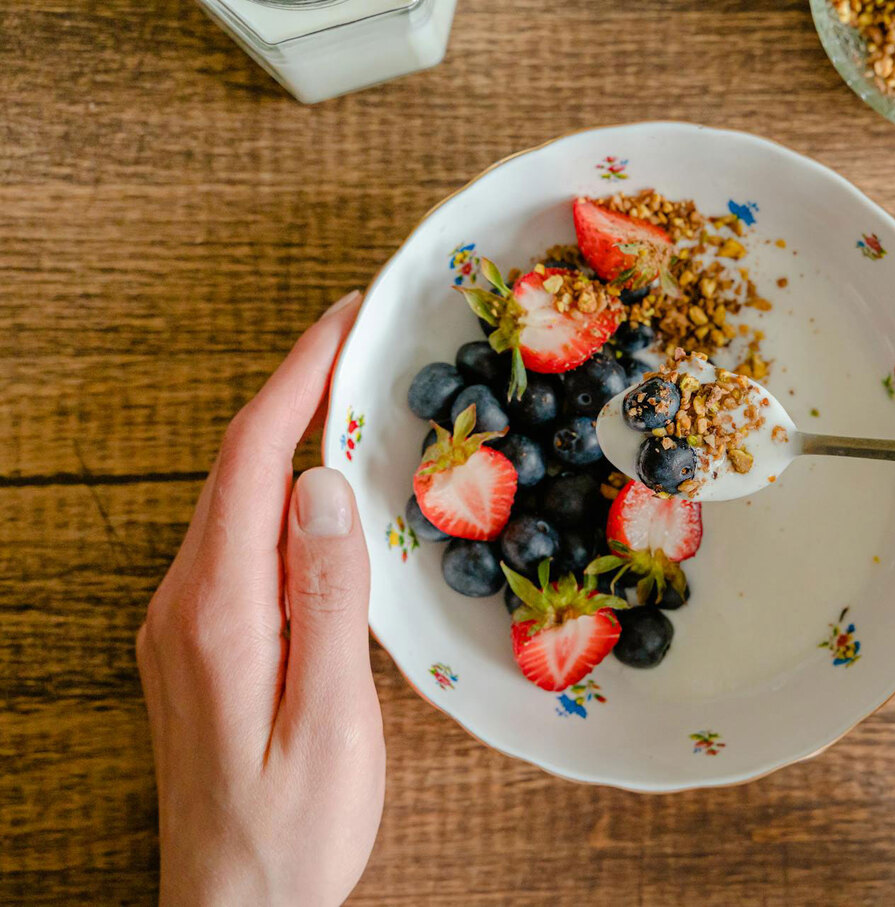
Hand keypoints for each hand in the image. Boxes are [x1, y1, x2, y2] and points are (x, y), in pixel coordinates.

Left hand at [137, 291, 383, 906]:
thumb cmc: (292, 828)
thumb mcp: (329, 721)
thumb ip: (327, 600)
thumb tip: (323, 485)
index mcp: (218, 614)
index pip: (252, 462)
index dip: (296, 379)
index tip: (342, 321)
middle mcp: (184, 605)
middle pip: (236, 468)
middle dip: (294, 392)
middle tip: (359, 342)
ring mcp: (183, 623)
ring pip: (235, 501)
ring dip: (289, 440)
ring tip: (351, 399)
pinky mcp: (197, 641)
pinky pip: (237, 541)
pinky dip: (280, 494)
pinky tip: (322, 495)